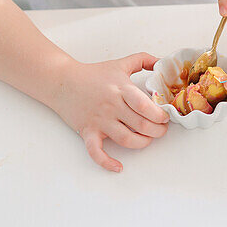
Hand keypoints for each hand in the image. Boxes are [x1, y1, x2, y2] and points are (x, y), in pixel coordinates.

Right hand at [50, 52, 168, 171]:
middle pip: (140, 125)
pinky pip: (96, 152)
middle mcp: (111, 106)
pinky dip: (107, 162)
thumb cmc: (93, 74)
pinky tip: (118, 166)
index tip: (164, 117)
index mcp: (120, 89)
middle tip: (161, 130)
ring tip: (147, 140)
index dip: (159, 115)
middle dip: (157, 131)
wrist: (62, 81)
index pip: (144, 106)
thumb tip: (162, 61)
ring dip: (142, 143)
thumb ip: (143, 60)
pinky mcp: (87, 131)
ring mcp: (99, 120)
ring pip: (125, 139)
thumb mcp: (121, 63)